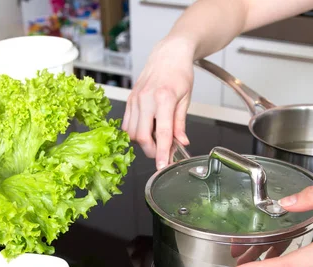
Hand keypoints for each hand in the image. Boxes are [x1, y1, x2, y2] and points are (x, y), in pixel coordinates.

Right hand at [122, 37, 193, 169]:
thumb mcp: (186, 99)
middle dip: (152, 150)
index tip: (162, 166)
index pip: (162, 132)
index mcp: (164, 98)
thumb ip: (180, 123)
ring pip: (131, 132)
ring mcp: (135, 99)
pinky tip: (147, 130)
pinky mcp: (130, 99)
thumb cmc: (180, 73)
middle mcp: (146, 98)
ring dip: (143, 142)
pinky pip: (127, 124)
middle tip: (164, 151)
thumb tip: (181, 142)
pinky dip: (135, 133)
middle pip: (142, 136)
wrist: (168, 54)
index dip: (161, 152)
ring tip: (156, 138)